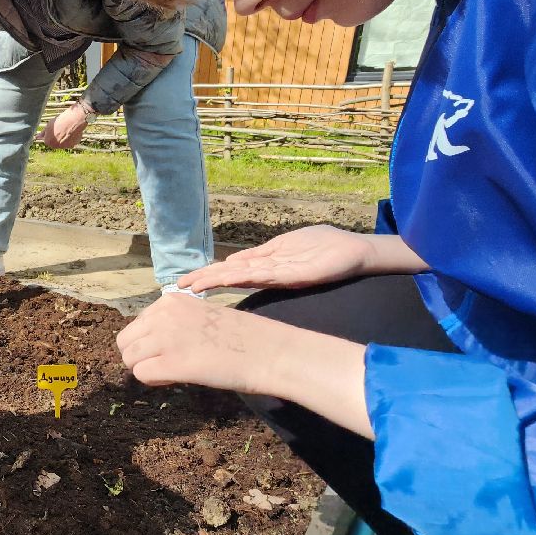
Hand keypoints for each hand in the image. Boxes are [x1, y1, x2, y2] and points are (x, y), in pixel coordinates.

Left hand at [39, 102, 88, 148]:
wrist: (73, 119)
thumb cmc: (60, 121)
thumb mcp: (48, 126)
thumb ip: (43, 133)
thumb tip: (36, 137)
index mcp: (48, 142)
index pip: (47, 140)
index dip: (50, 133)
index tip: (54, 128)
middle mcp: (56, 147)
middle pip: (55, 142)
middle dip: (57, 136)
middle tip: (61, 127)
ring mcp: (65, 147)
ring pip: (63, 142)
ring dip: (64, 137)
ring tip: (66, 128)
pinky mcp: (73, 145)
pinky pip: (71, 142)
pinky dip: (71, 138)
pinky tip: (72, 130)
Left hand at [117, 294, 278, 392]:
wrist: (269, 351)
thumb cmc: (242, 337)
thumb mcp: (201, 316)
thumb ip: (173, 323)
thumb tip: (148, 344)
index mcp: (171, 300)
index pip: (138, 324)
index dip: (150, 342)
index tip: (173, 349)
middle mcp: (164, 314)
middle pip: (126, 341)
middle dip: (140, 357)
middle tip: (166, 365)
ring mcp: (166, 337)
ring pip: (129, 358)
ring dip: (146, 369)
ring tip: (174, 372)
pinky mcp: (172, 362)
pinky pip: (141, 374)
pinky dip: (155, 381)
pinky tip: (177, 379)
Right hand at [178, 225, 383, 293]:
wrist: (356, 251)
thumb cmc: (324, 245)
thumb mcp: (284, 245)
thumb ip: (259, 255)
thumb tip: (230, 262)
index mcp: (266, 265)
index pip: (230, 271)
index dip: (207, 275)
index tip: (184, 281)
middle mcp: (269, 273)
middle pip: (231, 277)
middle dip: (205, 281)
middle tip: (179, 289)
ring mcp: (281, 275)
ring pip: (243, 278)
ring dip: (219, 281)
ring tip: (196, 285)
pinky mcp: (295, 276)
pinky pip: (266, 275)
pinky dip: (245, 276)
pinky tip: (227, 275)